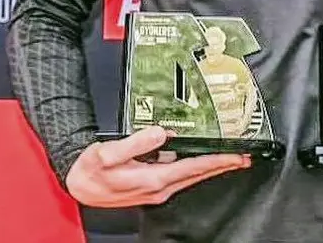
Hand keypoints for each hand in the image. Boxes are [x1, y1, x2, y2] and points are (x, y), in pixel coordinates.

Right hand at [65, 126, 250, 206]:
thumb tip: (161, 132)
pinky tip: (202, 160)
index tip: (237, 156)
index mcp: (153, 178)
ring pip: (192, 176)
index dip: (217, 161)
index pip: (194, 168)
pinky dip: (196, 168)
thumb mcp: (108, 153)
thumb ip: (136, 142)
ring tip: (230, 157)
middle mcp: (159, 187)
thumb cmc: (92, 169)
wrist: (78, 183)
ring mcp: (156, 189)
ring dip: (211, 167)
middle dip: (222, 165)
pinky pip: (181, 176)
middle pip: (198, 174)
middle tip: (244, 156)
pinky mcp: (152, 186)